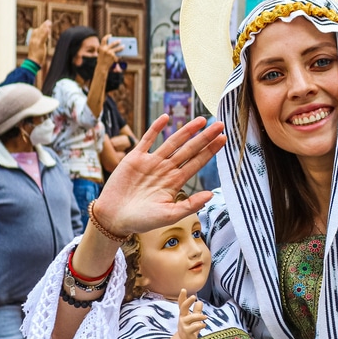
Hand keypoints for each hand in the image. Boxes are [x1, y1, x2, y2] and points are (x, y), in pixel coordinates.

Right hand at [27, 21, 51, 67]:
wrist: (33, 62)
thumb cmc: (35, 56)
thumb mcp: (36, 48)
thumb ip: (38, 43)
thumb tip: (41, 41)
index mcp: (32, 40)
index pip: (36, 31)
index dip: (41, 27)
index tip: (45, 24)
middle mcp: (33, 39)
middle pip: (38, 30)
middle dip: (44, 25)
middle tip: (48, 21)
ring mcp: (36, 41)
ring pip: (41, 32)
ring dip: (45, 27)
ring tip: (49, 22)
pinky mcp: (39, 44)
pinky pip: (43, 37)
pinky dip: (45, 32)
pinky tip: (48, 29)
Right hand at [91, 115, 225, 235]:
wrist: (114, 218)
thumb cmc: (142, 220)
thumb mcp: (169, 215)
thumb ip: (190, 205)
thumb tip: (211, 195)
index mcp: (175, 182)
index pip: (197, 162)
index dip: (210, 150)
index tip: (223, 139)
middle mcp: (166, 169)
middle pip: (189, 149)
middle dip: (204, 137)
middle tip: (219, 124)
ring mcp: (151, 162)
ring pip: (172, 142)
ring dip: (186, 130)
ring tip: (201, 120)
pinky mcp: (134, 158)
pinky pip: (147, 140)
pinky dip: (156, 128)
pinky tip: (166, 118)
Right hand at [96, 37, 122, 72]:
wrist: (102, 67)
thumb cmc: (102, 60)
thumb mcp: (102, 53)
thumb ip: (106, 49)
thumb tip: (115, 46)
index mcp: (101, 48)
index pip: (104, 40)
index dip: (107, 36)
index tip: (110, 35)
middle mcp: (105, 49)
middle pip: (113, 43)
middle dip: (117, 41)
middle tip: (120, 40)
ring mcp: (110, 53)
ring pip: (117, 49)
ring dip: (121, 47)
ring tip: (124, 46)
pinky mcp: (113, 56)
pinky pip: (118, 54)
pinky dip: (120, 55)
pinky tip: (122, 55)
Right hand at [176, 290, 206, 338]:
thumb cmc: (190, 329)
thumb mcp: (194, 319)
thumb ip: (196, 311)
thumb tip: (200, 302)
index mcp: (183, 315)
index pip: (182, 304)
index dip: (182, 297)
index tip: (183, 289)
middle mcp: (182, 319)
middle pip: (183, 308)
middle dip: (187, 302)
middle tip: (193, 296)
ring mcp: (183, 326)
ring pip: (190, 318)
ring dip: (199, 316)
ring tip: (206, 317)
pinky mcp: (187, 332)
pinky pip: (194, 327)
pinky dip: (200, 325)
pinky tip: (204, 325)